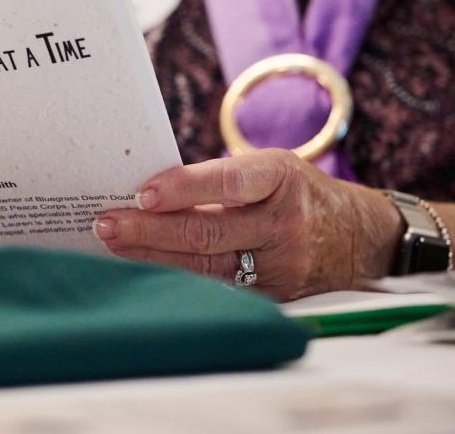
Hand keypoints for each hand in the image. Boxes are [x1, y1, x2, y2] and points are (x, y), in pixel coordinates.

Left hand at [93, 149, 404, 299]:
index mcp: (282, 178)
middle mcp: (284, 224)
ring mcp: (281, 266)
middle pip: (207, 232)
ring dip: (152, 256)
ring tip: (114, 245)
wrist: (359, 238)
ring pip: (206, 266)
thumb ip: (219, 180)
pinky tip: (145, 269)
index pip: (230, 182)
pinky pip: (218, 288)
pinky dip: (178, 277)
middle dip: (149, 229)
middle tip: (106, 224)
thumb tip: (147, 195)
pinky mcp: (274, 296)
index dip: (184, 187)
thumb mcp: (270, 169)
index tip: (143, 193)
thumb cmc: (294, 192)